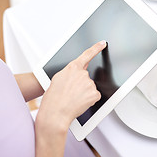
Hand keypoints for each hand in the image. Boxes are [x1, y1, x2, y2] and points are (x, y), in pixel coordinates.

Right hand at [34, 40, 105, 156]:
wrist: (55, 113)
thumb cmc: (53, 98)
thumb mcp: (58, 78)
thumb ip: (70, 72)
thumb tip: (77, 70)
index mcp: (72, 68)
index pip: (87, 55)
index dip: (96, 48)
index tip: (103, 43)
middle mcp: (83, 74)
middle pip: (86, 77)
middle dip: (81, 84)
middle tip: (71, 93)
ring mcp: (90, 84)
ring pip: (89, 87)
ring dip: (84, 92)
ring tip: (73, 99)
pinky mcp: (95, 94)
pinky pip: (94, 96)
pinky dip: (88, 100)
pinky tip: (79, 103)